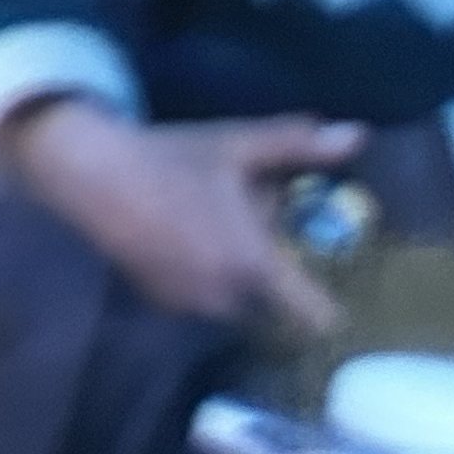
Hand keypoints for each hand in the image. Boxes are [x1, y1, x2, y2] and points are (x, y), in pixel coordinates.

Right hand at [0, 98, 361, 337]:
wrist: (92, 175)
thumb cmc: (173, 158)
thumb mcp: (238, 146)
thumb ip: (300, 146)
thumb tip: (361, 136)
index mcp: (255, 263)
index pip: (314, 317)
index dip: (334, 312)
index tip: (343, 293)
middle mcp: (227, 298)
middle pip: (275, 303)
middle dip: (274, 274)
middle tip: (262, 230)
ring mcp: (191, 305)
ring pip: (239, 301)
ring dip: (240, 276)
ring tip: (219, 228)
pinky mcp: (162, 303)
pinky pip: (204, 299)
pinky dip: (207, 278)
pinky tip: (186, 237)